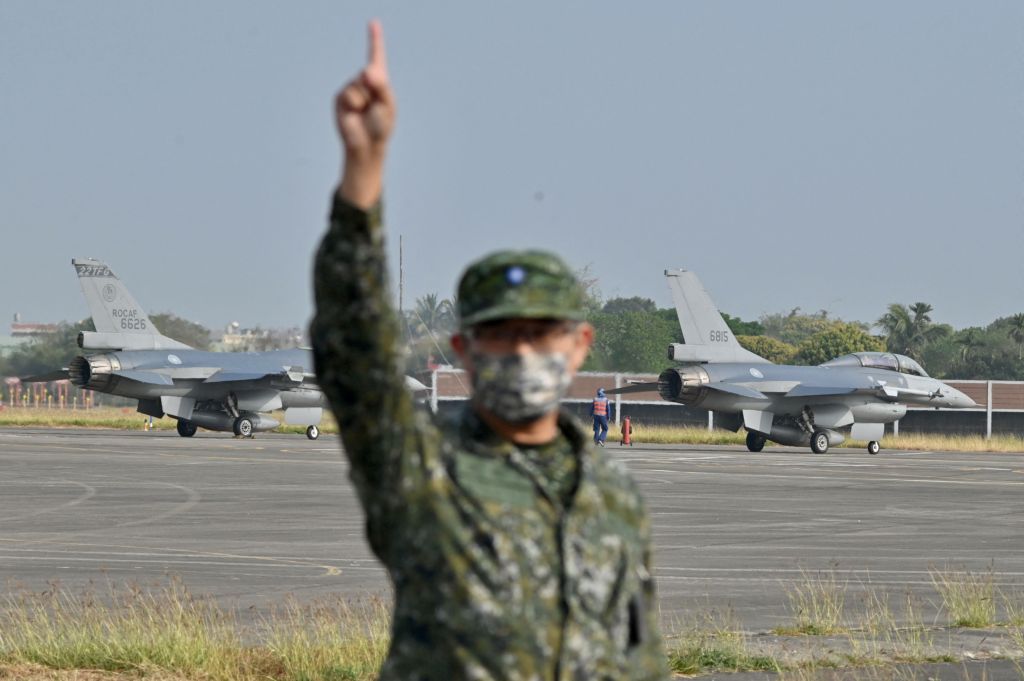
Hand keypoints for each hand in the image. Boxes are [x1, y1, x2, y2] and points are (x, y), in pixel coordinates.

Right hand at [336, 20, 394, 207]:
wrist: (365, 145)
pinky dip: (355, 105)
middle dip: (375, 87)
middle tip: (376, 106)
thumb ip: (381, 86)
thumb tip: (367, 70)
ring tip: (366, 113)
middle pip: (369, 73)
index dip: (375, 40)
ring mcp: (351, 89)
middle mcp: (364, 82)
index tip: (374, 23)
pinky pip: (349, 94)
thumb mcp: (387, 105)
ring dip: (365, 101)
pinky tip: (355, 115)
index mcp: (379, 82)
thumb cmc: (380, 126)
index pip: (376, 57)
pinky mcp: (340, 98)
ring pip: (358, 85)